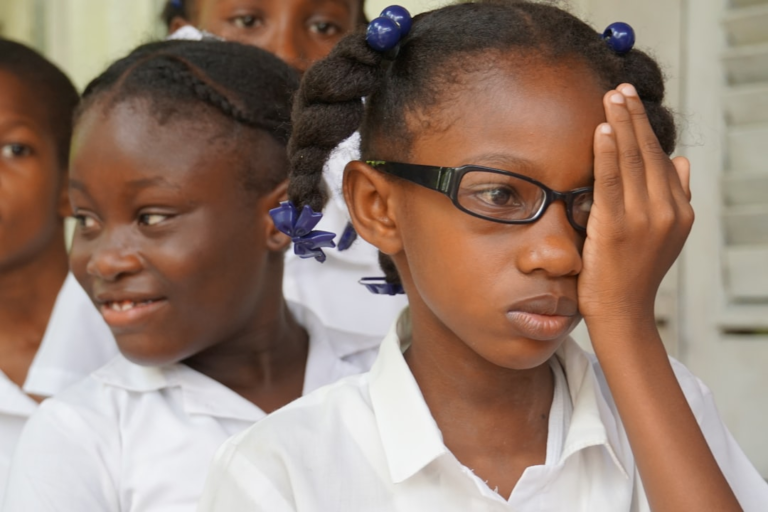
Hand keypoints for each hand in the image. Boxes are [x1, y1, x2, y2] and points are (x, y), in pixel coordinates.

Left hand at [577, 84, 693, 323]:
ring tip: (611, 97)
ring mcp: (643, 219)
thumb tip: (682, 161)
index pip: (661, 158)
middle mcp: (667, 211)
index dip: (646, 128)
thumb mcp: (664, 235)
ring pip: (632, 161)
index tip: (633, 102)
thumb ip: (674, 198)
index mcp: (680, 210)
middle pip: (649, 153)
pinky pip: (611, 182)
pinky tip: (602, 130)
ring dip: (622, 124)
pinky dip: (607, 153)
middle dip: (634, 117)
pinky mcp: (616, 228)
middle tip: (622, 87)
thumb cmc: (634, 274)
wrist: (623, 314)